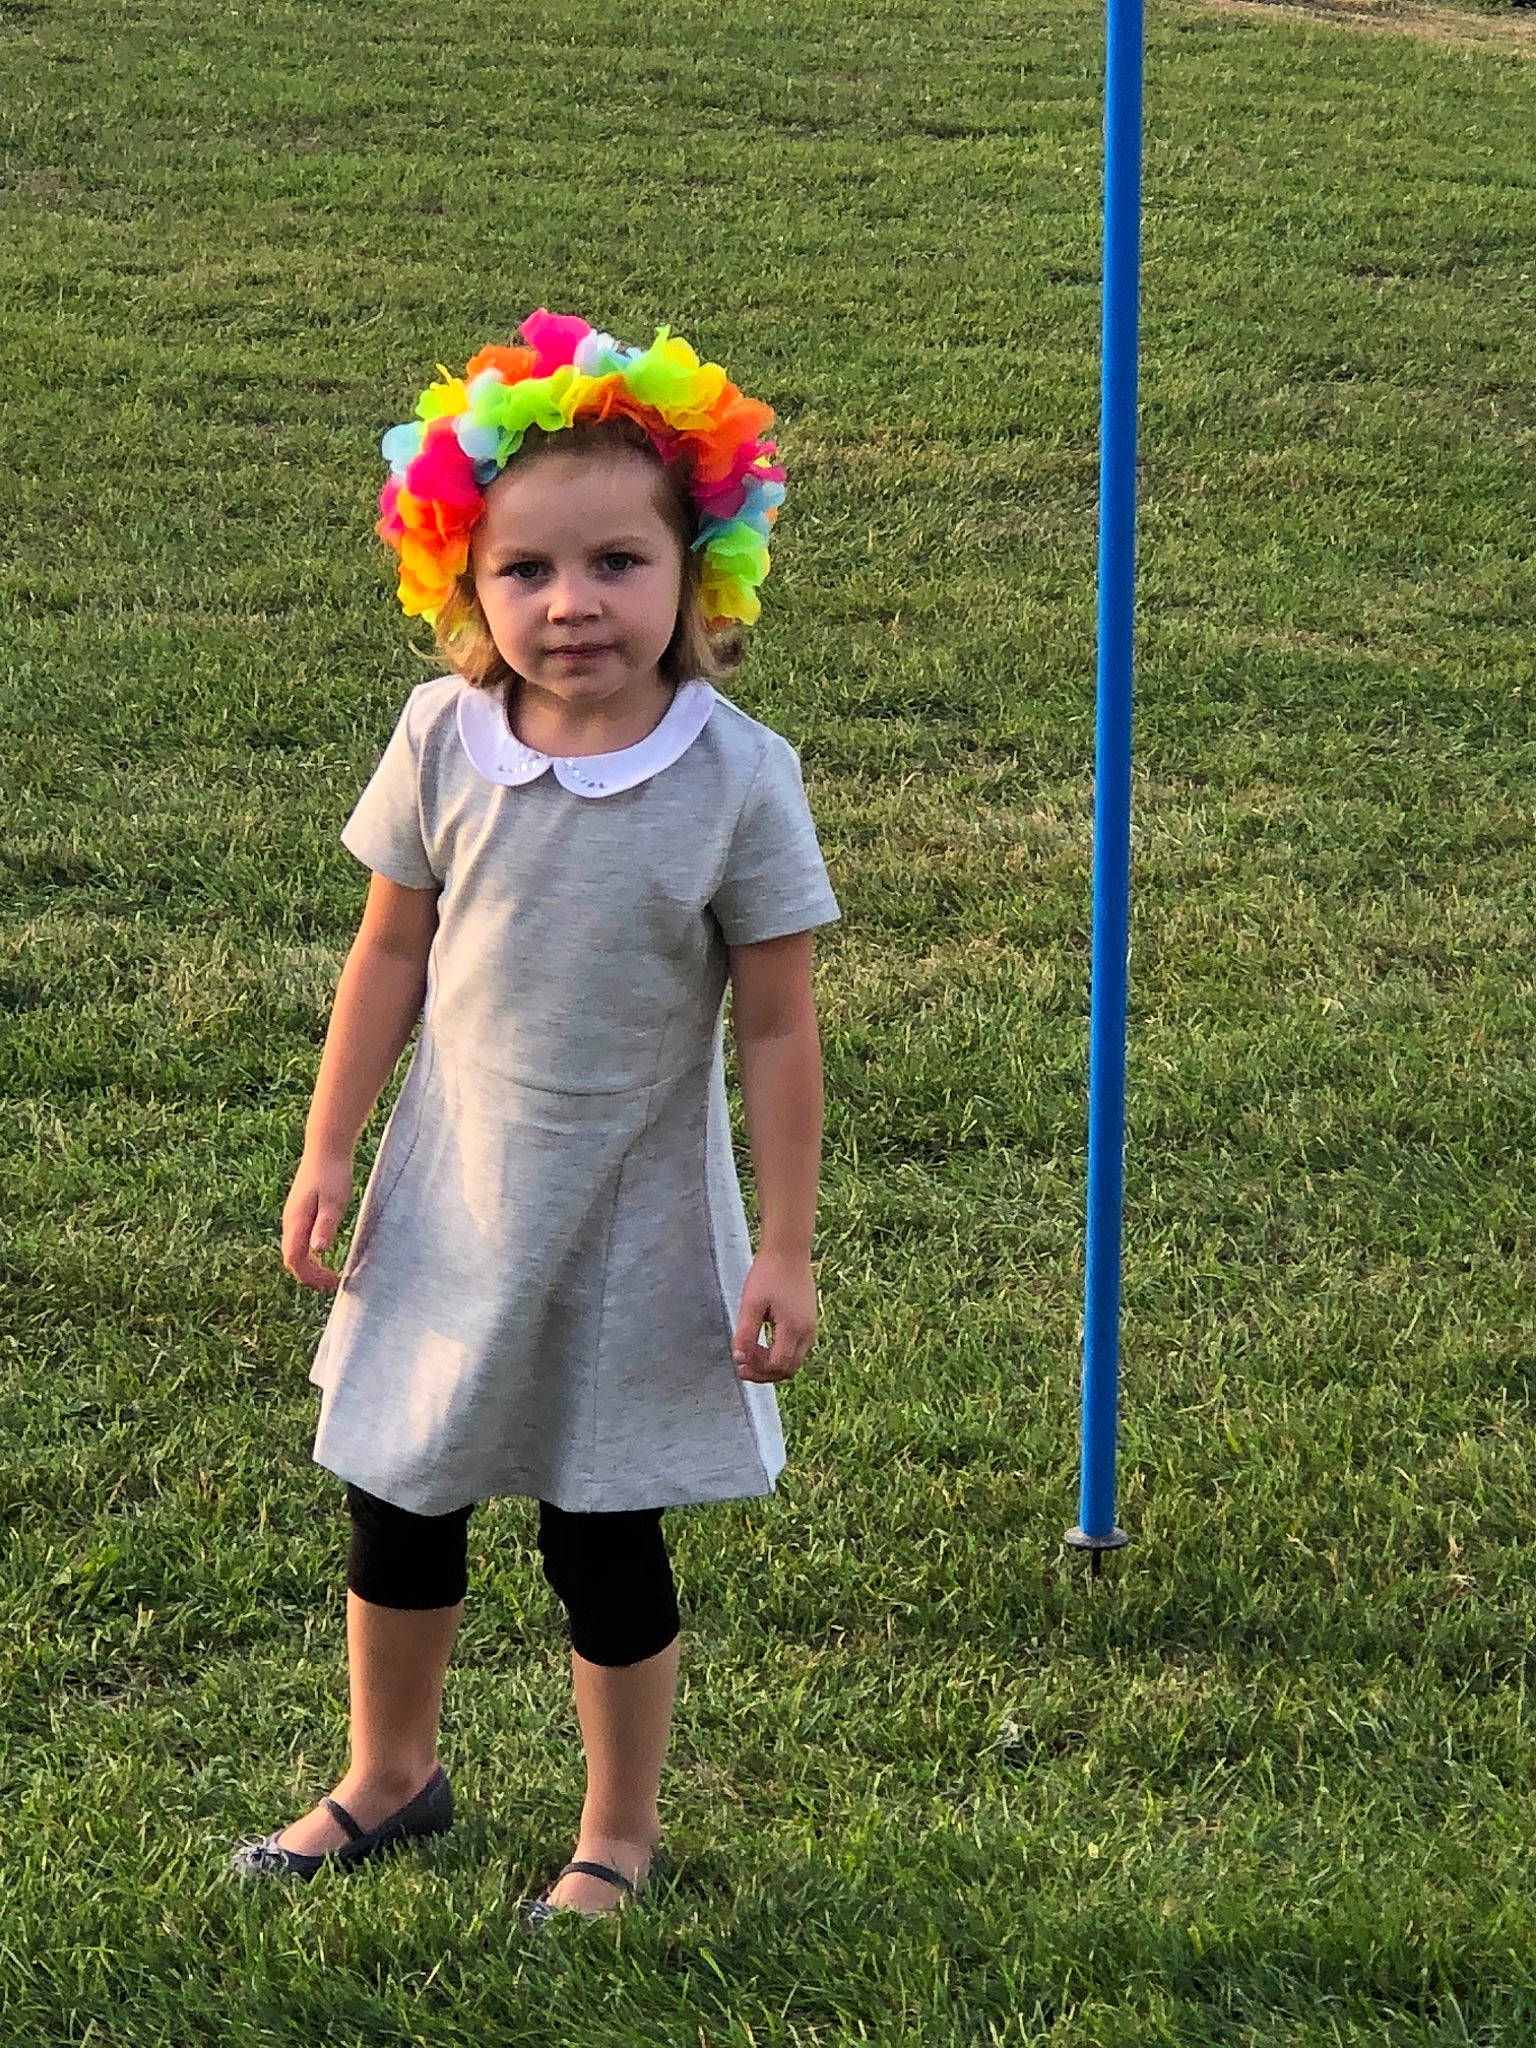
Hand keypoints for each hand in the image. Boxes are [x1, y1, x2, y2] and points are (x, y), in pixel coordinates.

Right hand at [282, 1150, 354, 1292]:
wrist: (326, 1148)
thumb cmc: (332, 1174)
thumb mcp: (334, 1201)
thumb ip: (326, 1225)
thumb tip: (318, 1250)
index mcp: (296, 1221)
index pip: (295, 1260)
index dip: (311, 1276)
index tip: (332, 1283)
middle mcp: (290, 1221)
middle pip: (293, 1258)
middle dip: (309, 1276)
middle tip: (332, 1285)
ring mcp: (293, 1216)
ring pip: (295, 1249)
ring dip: (309, 1266)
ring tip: (328, 1276)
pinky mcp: (300, 1210)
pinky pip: (299, 1239)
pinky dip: (309, 1253)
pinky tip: (322, 1253)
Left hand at [732, 1251, 817, 1382]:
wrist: (788, 1251)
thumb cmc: (768, 1274)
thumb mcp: (751, 1304)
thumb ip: (745, 1334)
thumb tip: (739, 1358)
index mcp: (793, 1329)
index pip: (777, 1366)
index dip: (757, 1370)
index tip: (739, 1362)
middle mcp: (807, 1333)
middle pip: (788, 1369)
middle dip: (764, 1373)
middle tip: (742, 1366)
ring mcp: (811, 1327)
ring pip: (794, 1361)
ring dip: (773, 1365)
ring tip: (751, 1356)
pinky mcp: (809, 1321)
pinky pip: (797, 1349)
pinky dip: (781, 1354)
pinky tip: (763, 1344)